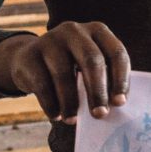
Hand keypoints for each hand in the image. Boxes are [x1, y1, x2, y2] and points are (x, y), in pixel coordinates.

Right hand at [0, 23, 129, 124]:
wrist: (30, 59)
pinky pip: (42, 84)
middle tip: (100, 115)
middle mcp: (75, 31)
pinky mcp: (29, 55)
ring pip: (64, 74)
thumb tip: (115, 108)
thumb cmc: (72, 67)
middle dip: (97, 91)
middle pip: (92, 61)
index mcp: (98, 31)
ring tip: (73, 120)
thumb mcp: (89, 65)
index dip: (120, 79)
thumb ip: (105, 80)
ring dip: (71, 102)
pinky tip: (56, 116)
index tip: (119, 103)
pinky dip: (51, 104)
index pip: (116, 53)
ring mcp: (50, 40)